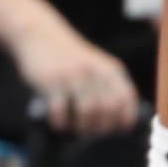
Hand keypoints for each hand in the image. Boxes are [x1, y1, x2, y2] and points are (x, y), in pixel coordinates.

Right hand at [12, 16, 141, 134]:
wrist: (40, 35)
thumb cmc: (70, 60)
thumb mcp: (96, 68)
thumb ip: (109, 89)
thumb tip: (122, 125)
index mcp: (110, 69)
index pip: (127, 99)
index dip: (123, 119)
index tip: (114, 130)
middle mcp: (95, 70)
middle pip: (109, 109)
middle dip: (101, 127)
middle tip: (90, 132)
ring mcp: (73, 74)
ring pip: (89, 110)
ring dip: (82, 127)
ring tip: (74, 128)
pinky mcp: (51, 80)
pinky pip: (60, 109)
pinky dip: (60, 122)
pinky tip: (58, 122)